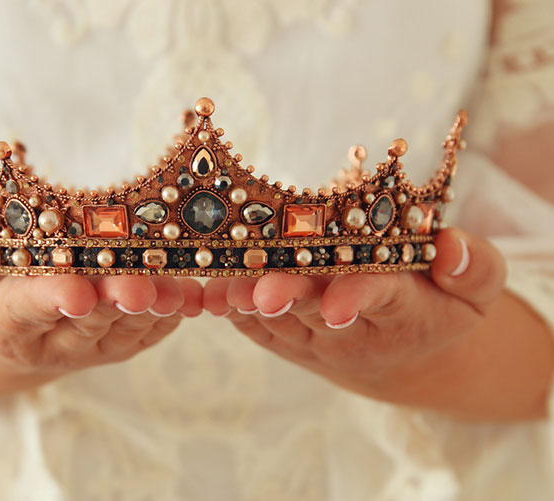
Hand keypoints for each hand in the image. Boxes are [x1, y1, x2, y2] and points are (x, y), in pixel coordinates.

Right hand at [0, 227, 202, 376]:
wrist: (10, 330)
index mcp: (1, 325)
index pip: (24, 312)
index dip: (49, 300)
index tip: (72, 290)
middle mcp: (56, 338)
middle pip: (91, 316)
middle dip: (115, 298)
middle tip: (138, 284)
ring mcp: (99, 340)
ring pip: (133, 320)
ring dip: (159, 301)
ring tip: (182, 280)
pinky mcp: (131, 335)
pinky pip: (161, 322)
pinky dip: (183, 302)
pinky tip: (203, 281)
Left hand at [202, 229, 527, 415]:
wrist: (398, 352)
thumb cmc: (439, 307)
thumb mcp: (478, 292)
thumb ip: (475, 269)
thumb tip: (452, 247)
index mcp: (402, 312)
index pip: (380, 300)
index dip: (357, 298)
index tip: (338, 306)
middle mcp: (349, 328)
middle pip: (315, 306)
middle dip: (289, 294)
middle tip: (264, 292)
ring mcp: (309, 334)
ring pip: (274, 314)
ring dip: (247, 298)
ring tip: (223, 286)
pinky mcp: (280, 335)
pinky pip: (250, 324)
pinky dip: (227, 305)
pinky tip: (205, 289)